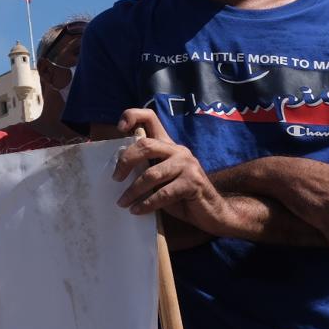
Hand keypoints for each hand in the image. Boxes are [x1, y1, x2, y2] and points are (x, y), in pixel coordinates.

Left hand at [113, 109, 231, 234]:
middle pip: (145, 145)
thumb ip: (146, 167)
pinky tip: (137, 210)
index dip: (132, 116)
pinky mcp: (192, 183)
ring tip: (122, 202)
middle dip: (125, 162)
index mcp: (168, 145)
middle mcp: (178, 150)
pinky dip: (146, 204)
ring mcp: (187, 165)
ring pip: (152, 174)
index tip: (119, 128)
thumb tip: (118, 170)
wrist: (212, 212)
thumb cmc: (181, 195)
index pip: (150, 117)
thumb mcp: (161, 178)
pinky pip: (163, 193)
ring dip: (133, 190)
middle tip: (115, 178)